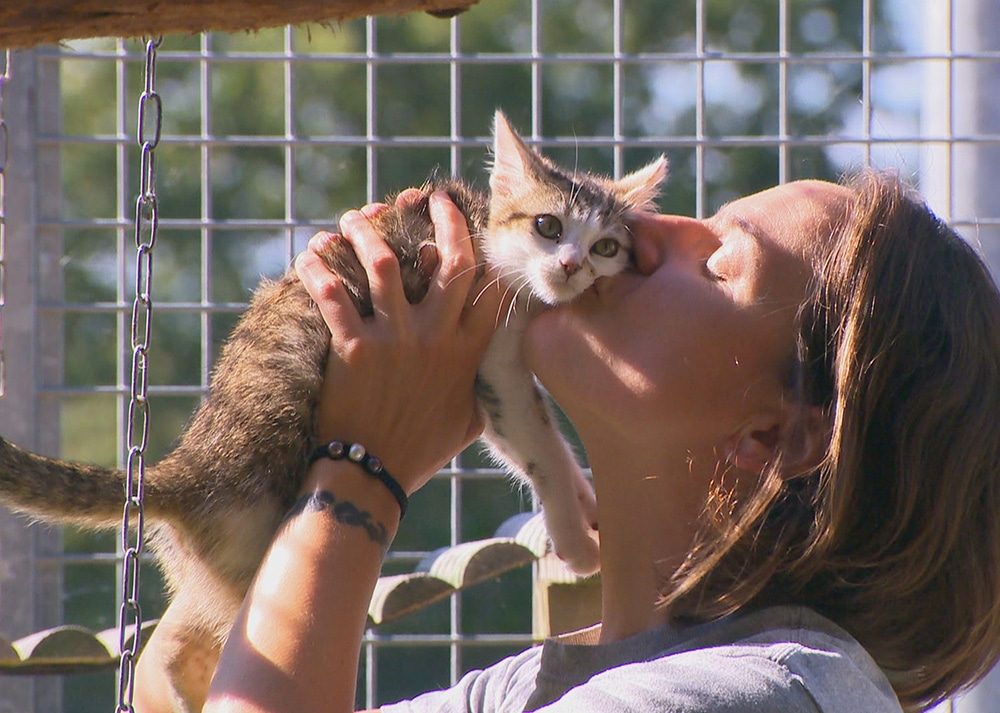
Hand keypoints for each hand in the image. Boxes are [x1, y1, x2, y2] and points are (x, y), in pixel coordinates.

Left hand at [295, 191, 500, 494]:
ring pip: (387, 265)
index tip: (479, 225)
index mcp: (466, 353)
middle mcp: (437, 339)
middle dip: (444, 219)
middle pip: (451, 260)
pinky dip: (319, 270)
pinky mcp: (353, 350)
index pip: (491, 288)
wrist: (372, 476)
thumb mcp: (467, 422)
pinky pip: (335, 296)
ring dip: (370, 234)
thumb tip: (492, 377)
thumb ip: (480, 389)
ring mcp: (396, 341)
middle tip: (432, 197)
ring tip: (357, 218)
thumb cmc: (420, 452)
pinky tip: (310, 254)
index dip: (488, 248)